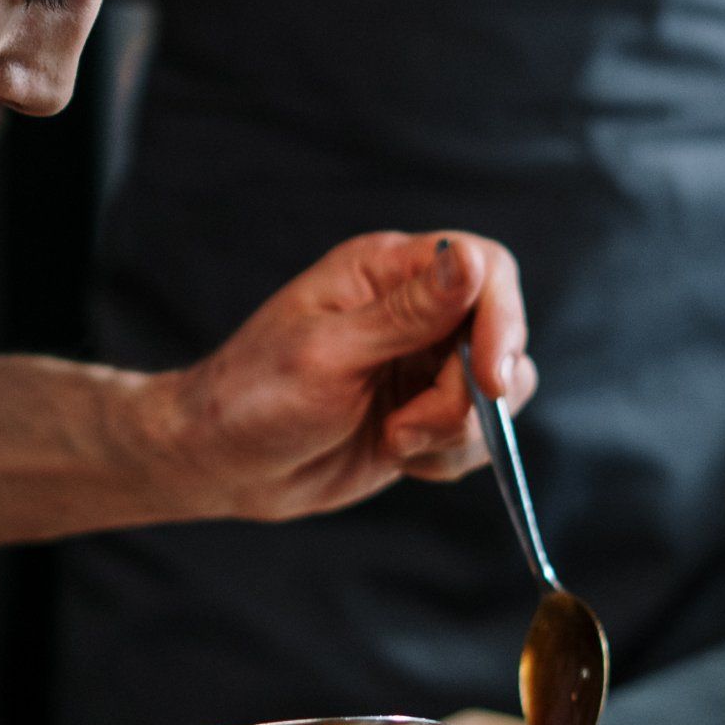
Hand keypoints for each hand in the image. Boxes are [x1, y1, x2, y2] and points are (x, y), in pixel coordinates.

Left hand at [159, 230, 534, 521]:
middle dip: (470, 394)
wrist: (222, 464)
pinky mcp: (427, 410)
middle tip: (411, 430)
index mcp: (385, 270)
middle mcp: (414, 309)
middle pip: (500, 335)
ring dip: (456, 430)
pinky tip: (398, 457)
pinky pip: (479, 432)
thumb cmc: (254, 397)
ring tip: (395, 443)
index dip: (502, 319)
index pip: (485, 267)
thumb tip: (472, 260)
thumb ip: (407, 314)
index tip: (488, 378)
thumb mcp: (329, 354)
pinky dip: (449, 454)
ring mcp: (423, 362)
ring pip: (499, 390)